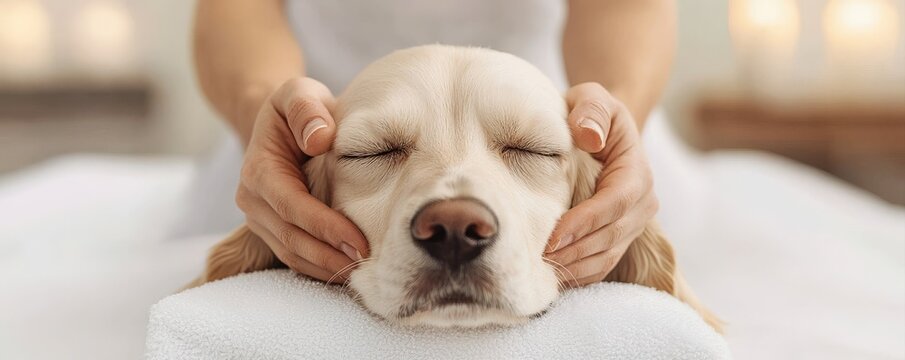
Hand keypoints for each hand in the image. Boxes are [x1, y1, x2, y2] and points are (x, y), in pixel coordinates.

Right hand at [236, 77, 368, 282]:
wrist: (284, 122)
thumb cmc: (299, 108)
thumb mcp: (300, 93)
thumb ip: (308, 109)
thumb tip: (320, 139)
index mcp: (259, 169)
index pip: (292, 206)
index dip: (324, 226)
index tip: (358, 241)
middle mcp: (252, 199)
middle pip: (291, 237)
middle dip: (329, 254)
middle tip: (368, 264)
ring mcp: (260, 219)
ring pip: (292, 254)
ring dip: (325, 267)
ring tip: (362, 274)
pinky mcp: (272, 231)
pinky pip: (294, 257)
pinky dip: (320, 267)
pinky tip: (347, 271)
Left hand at [546, 82, 658, 287]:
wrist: (598, 130)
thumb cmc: (590, 113)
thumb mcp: (591, 98)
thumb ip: (590, 109)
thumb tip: (589, 136)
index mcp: (637, 170)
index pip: (616, 202)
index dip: (587, 221)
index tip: (554, 235)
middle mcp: (643, 202)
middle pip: (612, 235)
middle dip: (575, 251)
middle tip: (539, 260)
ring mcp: (633, 224)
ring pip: (607, 255)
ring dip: (576, 268)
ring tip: (542, 275)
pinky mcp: (618, 239)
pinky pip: (601, 264)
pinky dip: (579, 276)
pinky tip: (553, 280)